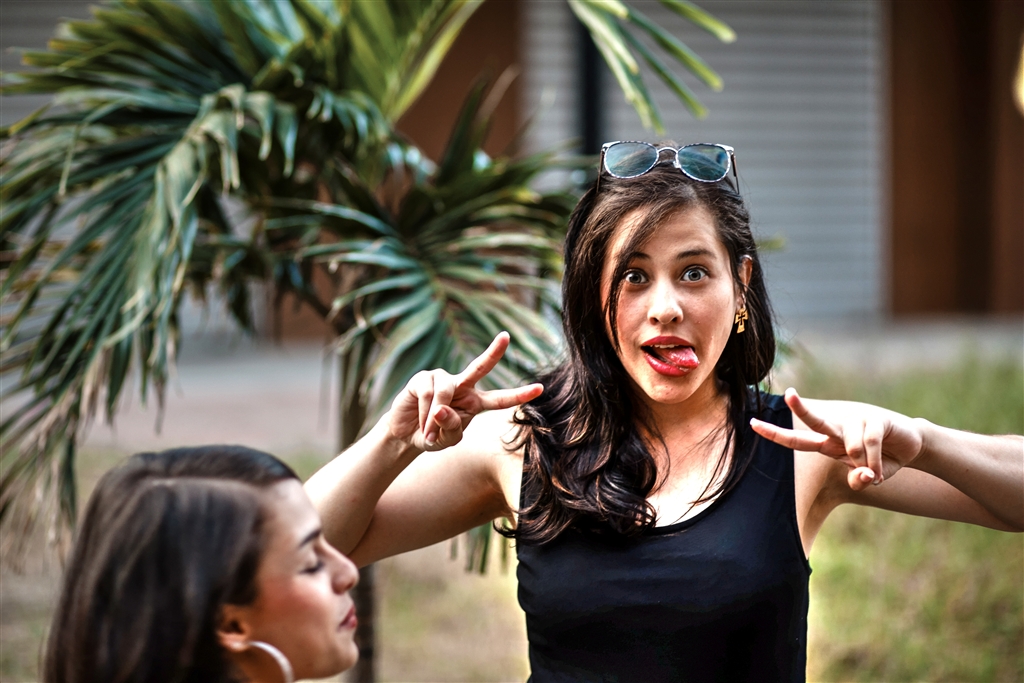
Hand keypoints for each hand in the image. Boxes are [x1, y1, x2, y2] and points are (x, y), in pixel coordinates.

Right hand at [386, 332, 543, 451]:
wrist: (405, 435)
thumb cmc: (432, 435)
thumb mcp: (448, 440)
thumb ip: (453, 428)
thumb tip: (443, 407)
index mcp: (475, 402)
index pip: (500, 399)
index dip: (519, 395)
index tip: (540, 388)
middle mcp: (461, 385)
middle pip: (480, 366)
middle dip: (493, 351)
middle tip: (506, 336)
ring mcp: (442, 379)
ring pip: (445, 393)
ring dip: (436, 418)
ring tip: (429, 433)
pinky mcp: (422, 379)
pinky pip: (429, 395)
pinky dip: (425, 414)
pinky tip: (421, 423)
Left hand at [750, 388, 925, 490]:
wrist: (913, 445)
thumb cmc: (882, 460)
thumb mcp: (868, 476)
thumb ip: (858, 479)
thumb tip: (862, 477)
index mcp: (828, 443)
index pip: (797, 440)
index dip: (775, 434)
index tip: (753, 423)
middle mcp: (838, 429)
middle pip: (815, 420)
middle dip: (801, 408)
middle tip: (789, 393)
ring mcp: (857, 421)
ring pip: (851, 445)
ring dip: (864, 465)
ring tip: (875, 471)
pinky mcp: (876, 419)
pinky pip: (870, 445)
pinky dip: (876, 462)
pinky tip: (884, 466)